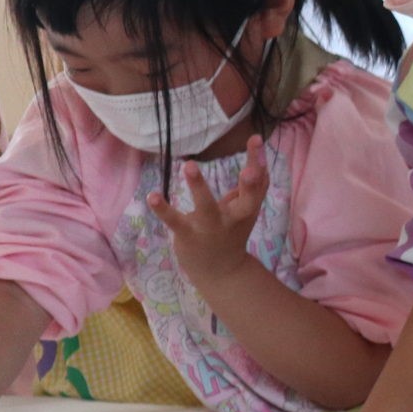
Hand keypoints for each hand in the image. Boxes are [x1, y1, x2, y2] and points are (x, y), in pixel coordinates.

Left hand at [148, 138, 268, 290]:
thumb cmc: (231, 235)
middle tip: (248, 168)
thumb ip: (250, 190)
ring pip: (206, 206)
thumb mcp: (244, 211)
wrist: (220, 272)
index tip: (256, 139)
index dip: (259, 161)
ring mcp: (211, 227)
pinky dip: (163, 209)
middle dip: (250, 184)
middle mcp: (234, 217)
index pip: (259, 182)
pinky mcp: (188, 234)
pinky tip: (152, 195)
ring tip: (189, 165)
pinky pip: (175, 220)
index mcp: (248, 208)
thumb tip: (258, 163)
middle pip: (247, 199)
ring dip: (198, 186)